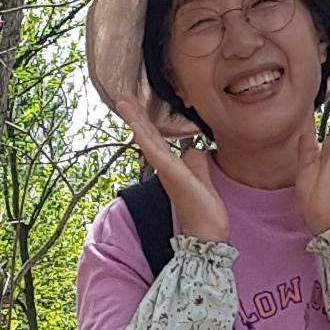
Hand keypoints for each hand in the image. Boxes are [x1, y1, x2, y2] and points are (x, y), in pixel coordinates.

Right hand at [126, 88, 230, 246]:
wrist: (206, 232)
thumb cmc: (204, 210)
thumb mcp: (202, 178)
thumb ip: (196, 163)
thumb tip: (193, 149)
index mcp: (170, 167)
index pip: (156, 139)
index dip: (145, 122)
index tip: (135, 106)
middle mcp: (163, 167)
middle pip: (147, 135)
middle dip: (135, 115)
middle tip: (122, 97)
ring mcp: (165, 170)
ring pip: (147, 139)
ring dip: (135, 120)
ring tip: (123, 102)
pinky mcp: (170, 173)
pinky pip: (155, 151)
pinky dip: (145, 137)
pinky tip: (136, 125)